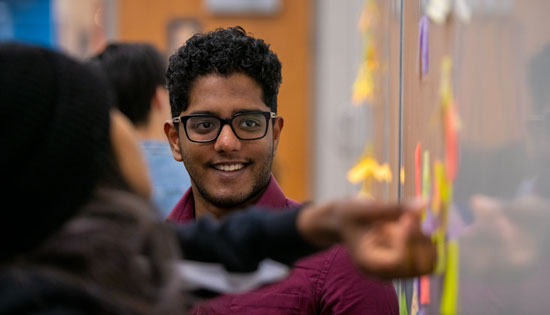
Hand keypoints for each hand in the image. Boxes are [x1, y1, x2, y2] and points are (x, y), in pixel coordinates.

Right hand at [297, 198, 434, 278]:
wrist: (342, 221)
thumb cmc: (349, 214)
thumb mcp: (366, 208)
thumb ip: (395, 207)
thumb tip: (423, 204)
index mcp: (368, 262)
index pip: (399, 260)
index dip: (408, 239)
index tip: (406, 218)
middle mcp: (384, 273)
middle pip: (420, 267)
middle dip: (419, 240)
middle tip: (408, 219)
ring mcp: (396, 270)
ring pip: (429, 263)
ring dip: (424, 239)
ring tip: (406, 222)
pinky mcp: (404, 264)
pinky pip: (428, 257)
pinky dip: (425, 240)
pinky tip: (409, 226)